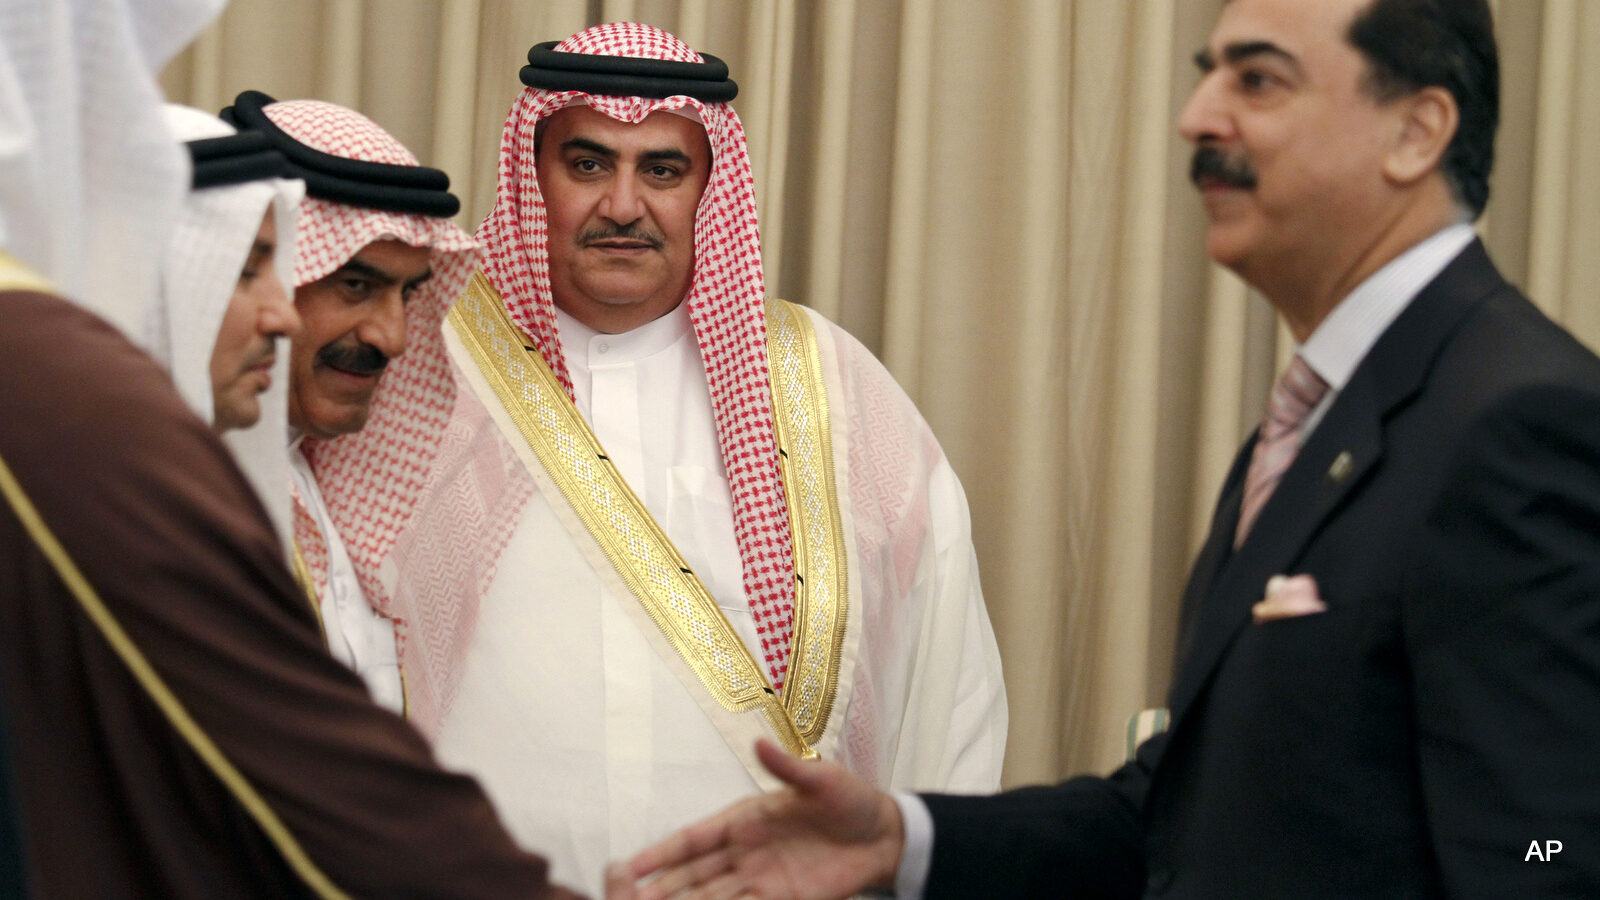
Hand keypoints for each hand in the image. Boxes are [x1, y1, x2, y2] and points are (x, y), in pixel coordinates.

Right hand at [617, 739, 904, 899]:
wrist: (886, 835)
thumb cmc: (850, 800)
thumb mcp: (821, 780)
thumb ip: (788, 769)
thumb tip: (758, 742)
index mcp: (745, 818)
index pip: (694, 839)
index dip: (661, 853)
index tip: (629, 866)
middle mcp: (745, 851)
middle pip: (693, 875)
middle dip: (662, 889)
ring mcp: (761, 878)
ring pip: (711, 897)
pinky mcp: (782, 899)